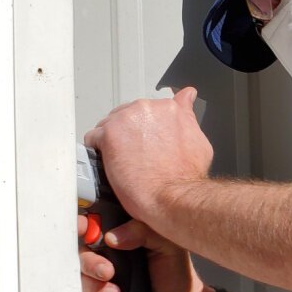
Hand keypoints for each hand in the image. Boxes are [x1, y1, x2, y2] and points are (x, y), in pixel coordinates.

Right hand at [78, 215, 215, 291]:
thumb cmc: (175, 275)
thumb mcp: (166, 245)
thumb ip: (143, 231)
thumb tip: (112, 236)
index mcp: (122, 238)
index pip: (93, 227)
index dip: (83, 228)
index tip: (84, 231)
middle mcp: (108, 258)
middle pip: (79, 255)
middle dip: (90, 264)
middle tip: (108, 272)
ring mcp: (101, 282)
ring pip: (78, 281)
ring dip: (94, 288)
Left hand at [83, 87, 212, 221]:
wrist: (173, 194)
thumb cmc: (186, 174)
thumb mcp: (197, 138)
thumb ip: (187, 115)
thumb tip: (187, 97)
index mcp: (169, 107)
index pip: (148, 110)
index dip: (145, 128)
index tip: (146, 139)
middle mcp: (148, 108)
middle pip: (126, 115)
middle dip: (128, 133)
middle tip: (136, 155)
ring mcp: (127, 119)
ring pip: (108, 125)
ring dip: (113, 141)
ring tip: (125, 161)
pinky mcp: (109, 134)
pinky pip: (93, 138)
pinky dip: (99, 151)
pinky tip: (112, 164)